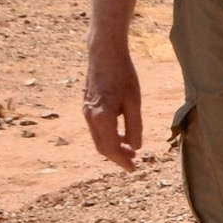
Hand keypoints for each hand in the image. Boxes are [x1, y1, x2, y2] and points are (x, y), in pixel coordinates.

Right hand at [83, 31, 145, 168]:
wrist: (104, 53)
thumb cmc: (123, 75)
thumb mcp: (134, 102)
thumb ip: (134, 126)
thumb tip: (135, 147)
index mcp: (101, 117)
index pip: (110, 148)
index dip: (121, 161)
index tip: (133, 169)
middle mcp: (90, 117)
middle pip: (101, 146)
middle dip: (117, 157)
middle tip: (133, 163)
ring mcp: (87, 111)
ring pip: (98, 137)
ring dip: (113, 147)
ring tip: (130, 151)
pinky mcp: (88, 105)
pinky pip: (97, 128)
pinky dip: (109, 136)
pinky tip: (122, 136)